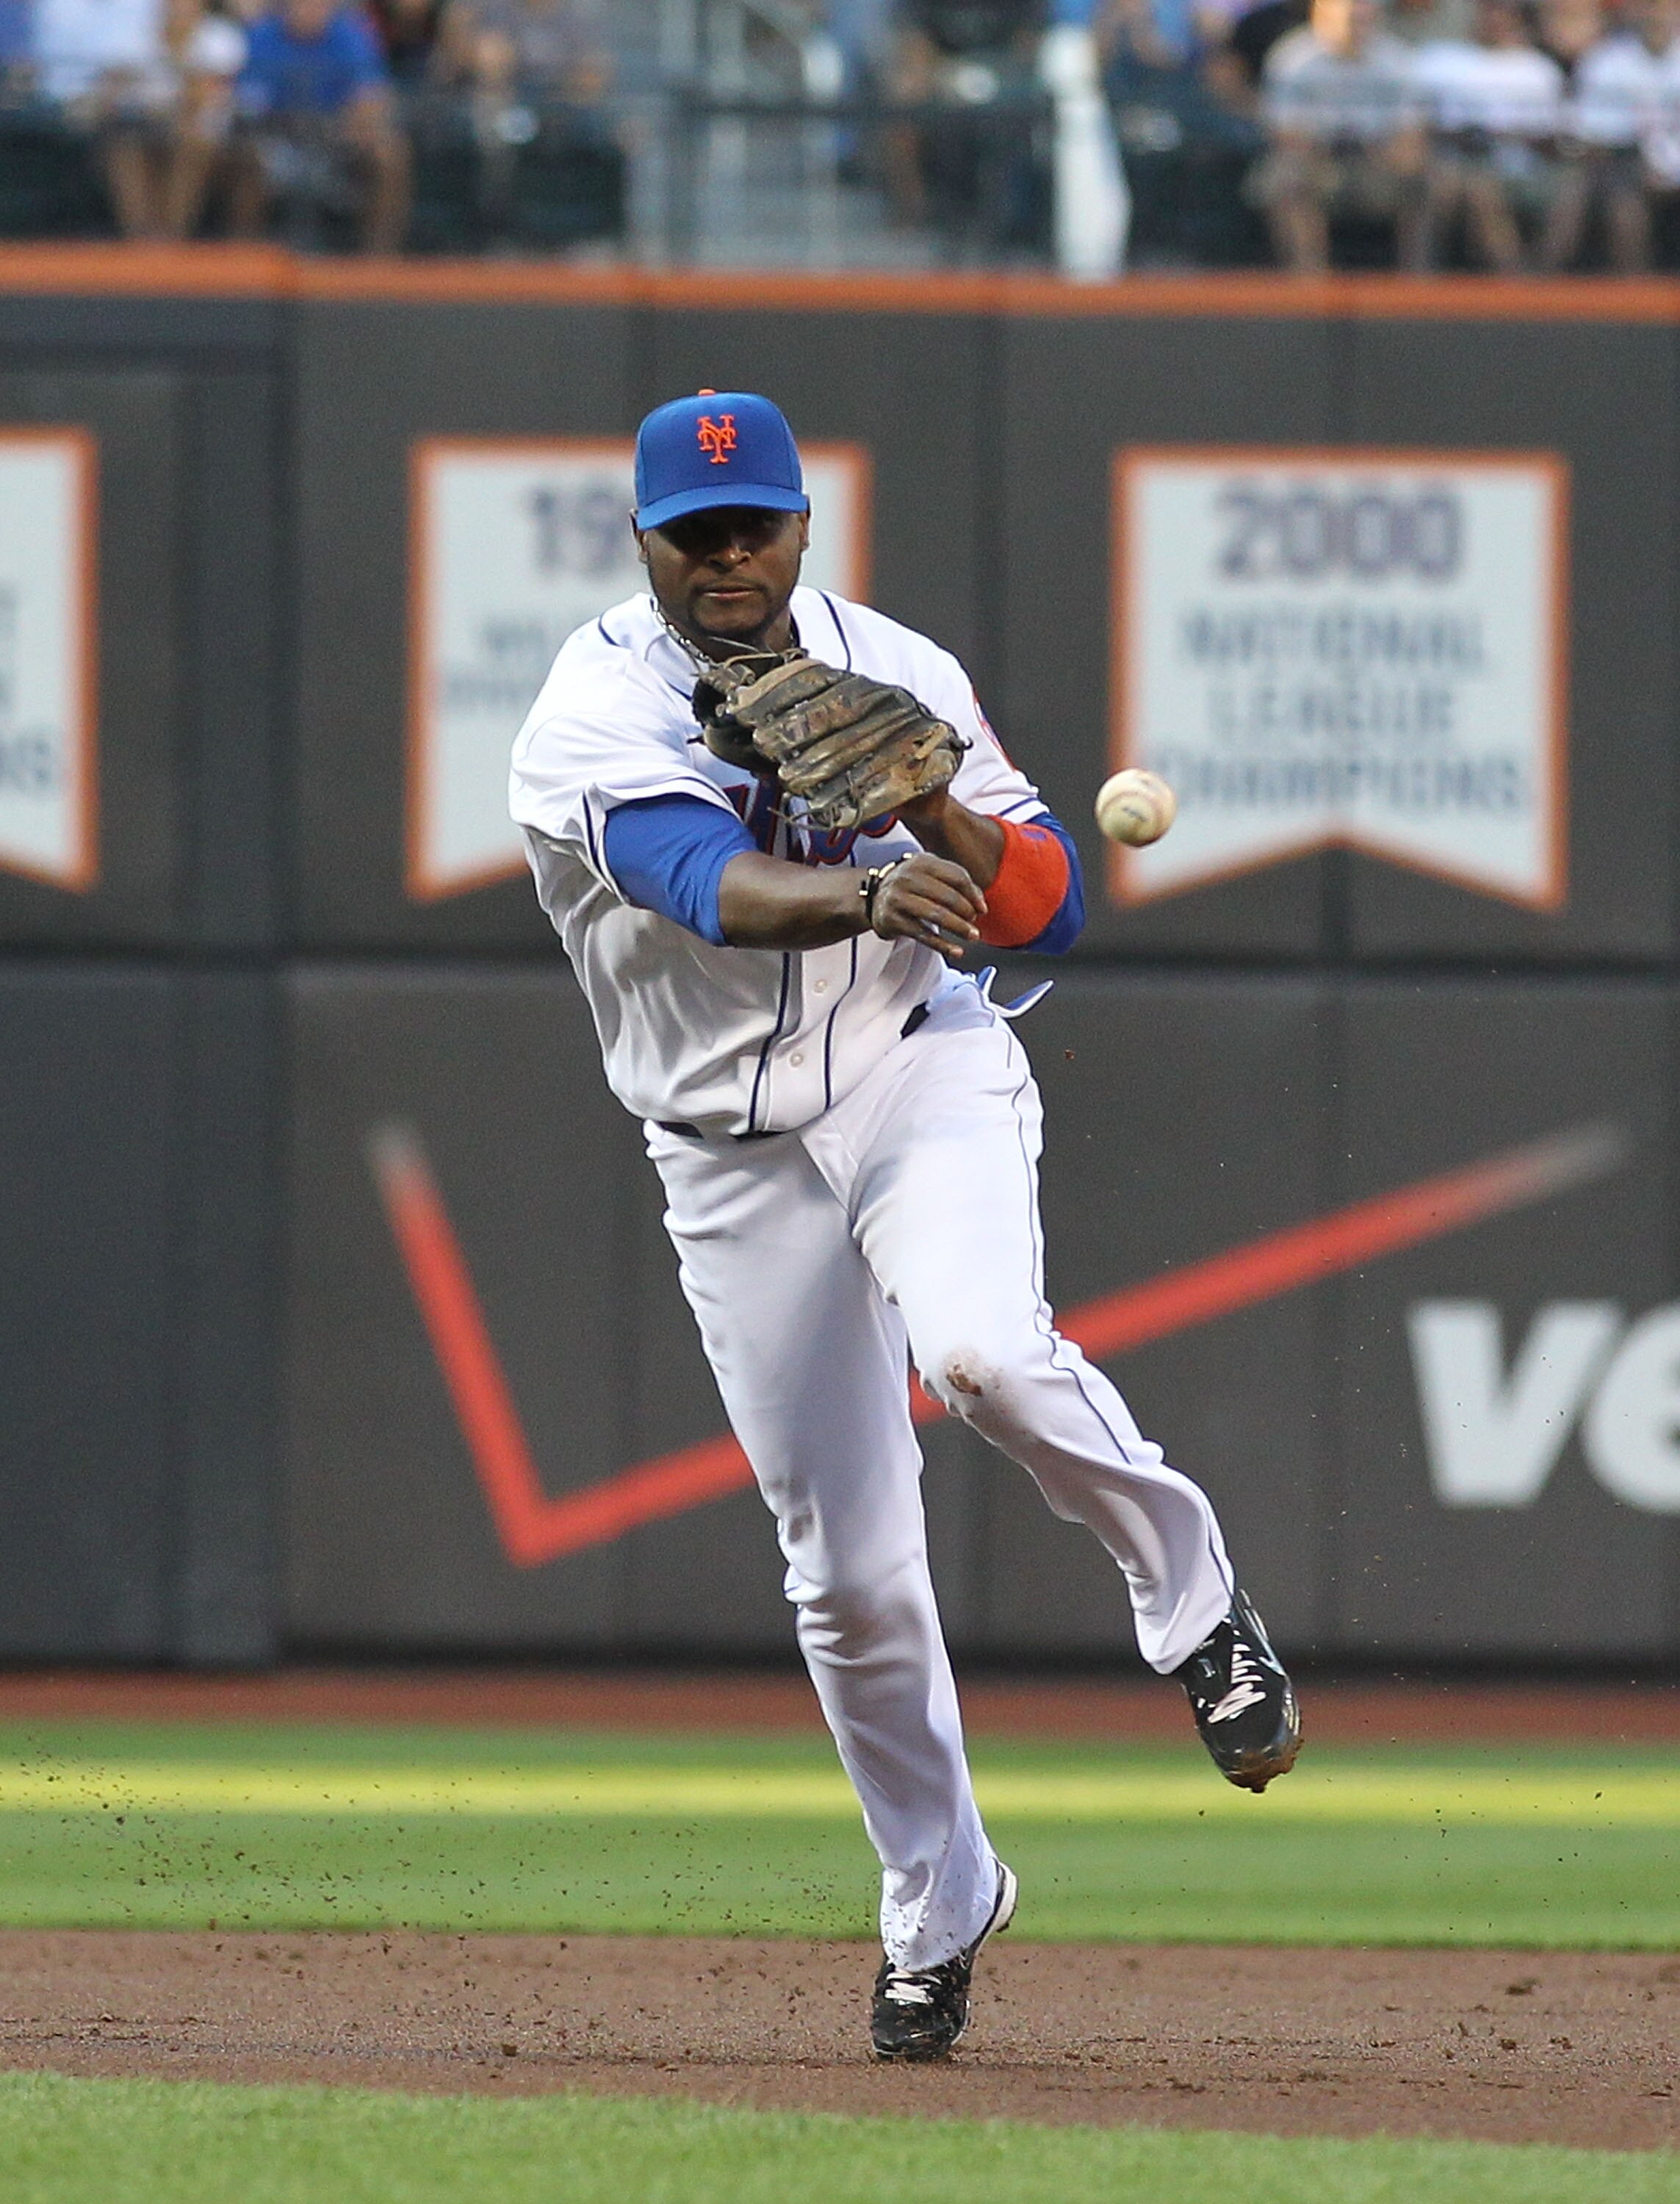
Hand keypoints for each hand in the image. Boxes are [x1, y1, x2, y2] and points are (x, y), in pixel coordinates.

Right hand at [867, 854, 985, 963]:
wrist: (875, 898)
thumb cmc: (912, 887)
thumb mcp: (930, 875)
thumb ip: (956, 883)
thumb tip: (980, 904)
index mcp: (922, 862)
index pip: (956, 876)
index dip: (973, 894)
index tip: (982, 909)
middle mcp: (908, 877)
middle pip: (948, 896)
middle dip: (967, 912)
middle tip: (975, 924)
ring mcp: (898, 898)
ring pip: (936, 914)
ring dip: (958, 927)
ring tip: (972, 935)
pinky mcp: (893, 919)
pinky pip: (923, 934)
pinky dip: (942, 945)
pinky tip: (956, 951)